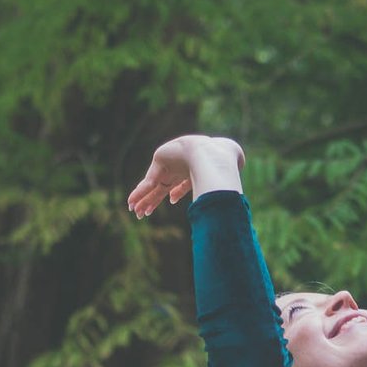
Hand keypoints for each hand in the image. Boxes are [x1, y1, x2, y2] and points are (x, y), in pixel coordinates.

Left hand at [127, 135, 244, 218]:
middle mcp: (180, 168)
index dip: (175, 193)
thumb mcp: (227, 177)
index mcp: (194, 170)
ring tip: (134, 210)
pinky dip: (141, 192)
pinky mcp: (160, 161)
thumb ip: (226, 190)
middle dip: (154, 200)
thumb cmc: (225, 164)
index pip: (181, 182)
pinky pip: (148, 181)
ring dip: (144, 199)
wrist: (214, 152)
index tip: (170, 202)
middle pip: (164, 187)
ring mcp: (171, 164)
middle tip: (143, 213)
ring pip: (154, 186)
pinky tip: (131, 202)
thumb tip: (235, 204)